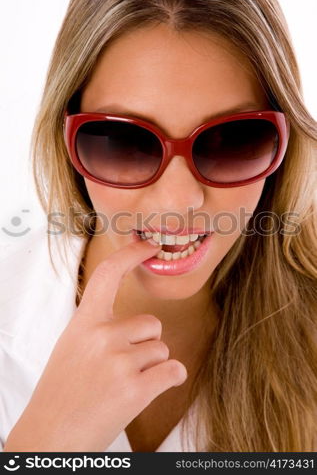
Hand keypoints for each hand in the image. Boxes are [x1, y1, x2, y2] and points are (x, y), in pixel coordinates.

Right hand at [4, 239, 186, 451]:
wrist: (51, 436)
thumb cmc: (62, 392)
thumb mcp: (72, 347)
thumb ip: (98, 328)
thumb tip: (133, 322)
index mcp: (84, 323)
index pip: (107, 275)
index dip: (129, 255)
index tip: (147, 244)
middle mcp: (102, 336)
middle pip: (152, 324)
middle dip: (145, 344)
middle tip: (120, 368)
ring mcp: (119, 361)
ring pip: (162, 350)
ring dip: (151, 367)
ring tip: (123, 384)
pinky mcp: (136, 388)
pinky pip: (174, 370)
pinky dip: (170, 379)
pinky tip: (147, 390)